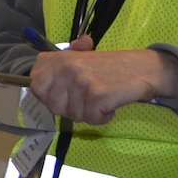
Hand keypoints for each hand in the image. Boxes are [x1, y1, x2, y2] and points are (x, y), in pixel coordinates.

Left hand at [29, 35, 177, 124]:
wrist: (145, 68)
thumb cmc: (111, 67)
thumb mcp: (81, 59)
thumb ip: (56, 66)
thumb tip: (33, 77)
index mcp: (58, 59)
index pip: (36, 86)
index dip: (49, 96)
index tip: (64, 94)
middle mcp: (66, 68)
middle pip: (53, 106)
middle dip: (70, 108)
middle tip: (88, 97)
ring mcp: (81, 81)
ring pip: (73, 115)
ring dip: (89, 112)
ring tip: (102, 97)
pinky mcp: (97, 95)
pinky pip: (92, 119)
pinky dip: (103, 117)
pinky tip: (111, 104)